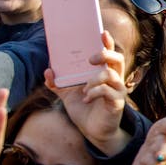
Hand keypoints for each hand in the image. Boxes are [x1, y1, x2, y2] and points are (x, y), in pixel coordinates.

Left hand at [43, 31, 128, 156]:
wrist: (93, 132)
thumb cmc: (85, 109)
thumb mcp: (68, 95)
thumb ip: (57, 83)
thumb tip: (48, 71)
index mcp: (104, 73)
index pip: (110, 53)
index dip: (108, 42)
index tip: (101, 33)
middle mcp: (114, 80)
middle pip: (118, 59)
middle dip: (104, 54)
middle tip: (90, 60)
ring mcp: (117, 91)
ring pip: (112, 75)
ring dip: (94, 79)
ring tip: (84, 89)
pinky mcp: (116, 103)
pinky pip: (107, 92)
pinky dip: (94, 93)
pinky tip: (86, 99)